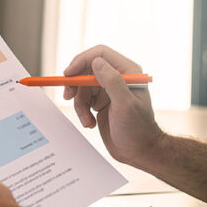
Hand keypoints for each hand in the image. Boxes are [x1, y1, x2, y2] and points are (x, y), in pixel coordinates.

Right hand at [64, 45, 162, 166]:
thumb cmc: (137, 130)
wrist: (138, 152)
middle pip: (86, 69)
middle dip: (76, 84)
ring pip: (82, 87)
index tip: (68, 74)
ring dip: (80, 104)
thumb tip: (96, 62)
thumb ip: (112, 81)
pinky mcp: (100, 102)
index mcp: (127, 71)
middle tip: (68, 96)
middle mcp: (117, 77)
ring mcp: (108, 90)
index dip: (81, 61)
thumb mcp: (125, 105)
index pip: (100, 54)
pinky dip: (82, 111)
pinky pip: (82, 100)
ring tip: (87, 119)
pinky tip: (90, 123)